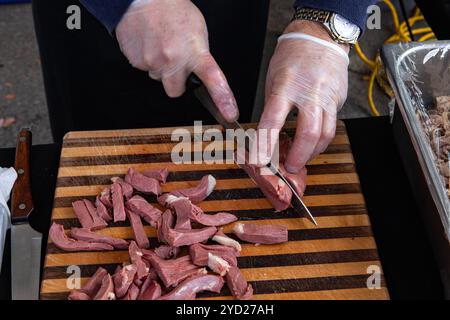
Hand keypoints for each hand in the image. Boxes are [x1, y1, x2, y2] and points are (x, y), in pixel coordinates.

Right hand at [116, 0, 238, 120]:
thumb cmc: (173, 10)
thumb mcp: (197, 31)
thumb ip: (199, 56)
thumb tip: (198, 73)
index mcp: (195, 52)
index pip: (214, 80)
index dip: (223, 99)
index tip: (230, 114)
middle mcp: (174, 61)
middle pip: (175, 90)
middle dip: (176, 82)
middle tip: (175, 62)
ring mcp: (153, 62)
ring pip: (158, 78)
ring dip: (161, 68)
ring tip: (161, 45)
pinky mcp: (136, 61)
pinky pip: (144, 68)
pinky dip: (147, 58)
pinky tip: (150, 43)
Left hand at [255, 21, 348, 172]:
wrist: (320, 38)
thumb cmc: (292, 57)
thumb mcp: (273, 79)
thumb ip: (273, 107)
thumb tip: (268, 136)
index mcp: (286, 86)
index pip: (273, 120)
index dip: (266, 144)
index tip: (260, 161)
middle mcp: (309, 93)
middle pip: (309, 133)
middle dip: (299, 156)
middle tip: (289, 167)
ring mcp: (327, 97)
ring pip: (325, 134)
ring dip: (312, 152)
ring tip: (301, 158)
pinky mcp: (338, 100)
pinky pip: (332, 126)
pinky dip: (321, 140)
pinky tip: (312, 144)